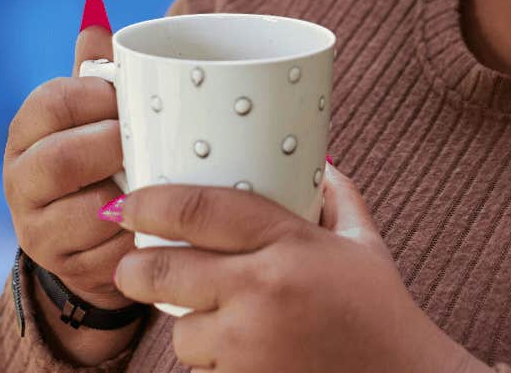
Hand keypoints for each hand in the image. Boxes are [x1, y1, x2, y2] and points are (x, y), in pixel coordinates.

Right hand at [1, 0, 135, 310]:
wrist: (88, 239)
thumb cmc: (98, 157)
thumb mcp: (91, 115)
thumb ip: (93, 72)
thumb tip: (95, 12)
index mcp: (26, 132)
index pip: (50, 103)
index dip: (94, 97)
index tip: (131, 95)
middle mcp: (21, 179)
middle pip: (60, 161)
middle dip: (111, 147)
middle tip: (147, 141)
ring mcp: (38, 227)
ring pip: (85, 212)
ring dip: (128, 195)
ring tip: (158, 180)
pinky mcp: (66, 265)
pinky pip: (107, 252)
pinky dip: (137, 235)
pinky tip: (159, 220)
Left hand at [109, 161, 482, 372]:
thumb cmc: (382, 312)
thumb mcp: (363, 243)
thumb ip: (335, 196)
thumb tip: (316, 159)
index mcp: (290, 242)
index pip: (199, 209)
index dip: (150, 204)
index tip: (129, 204)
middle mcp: (264, 290)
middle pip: (162, 272)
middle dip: (134, 269)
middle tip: (130, 266)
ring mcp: (251, 345)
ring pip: (180, 332)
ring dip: (187, 326)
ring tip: (214, 321)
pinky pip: (203, 371)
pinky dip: (214, 363)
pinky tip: (242, 355)